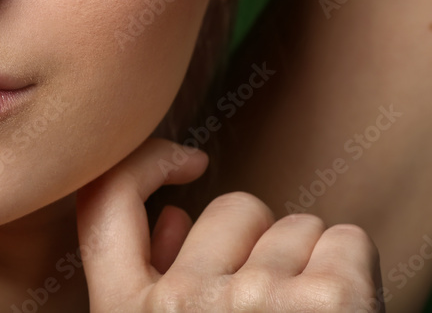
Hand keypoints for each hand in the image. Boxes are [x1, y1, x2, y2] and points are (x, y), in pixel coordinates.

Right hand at [76, 138, 383, 311]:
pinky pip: (346, 240)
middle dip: (260, 241)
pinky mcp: (329, 303)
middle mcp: (177, 305)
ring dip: (308, 264)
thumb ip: (150, 281)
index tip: (190, 160)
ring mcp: (251, 302)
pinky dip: (353, 270)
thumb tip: (172, 215)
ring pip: (294, 226)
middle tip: (274, 308)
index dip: (147, 162)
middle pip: (232, 208)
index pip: (104, 200)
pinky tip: (344, 312)